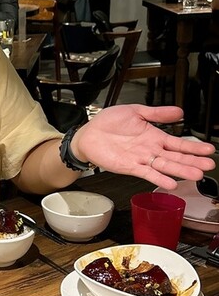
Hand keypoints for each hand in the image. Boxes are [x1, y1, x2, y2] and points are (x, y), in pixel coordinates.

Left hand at [72, 105, 215, 188]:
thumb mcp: (136, 112)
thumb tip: (178, 112)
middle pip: (176, 157)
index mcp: (153, 136)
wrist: (89, 133)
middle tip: (209, 164)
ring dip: (181, 171)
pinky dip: (159, 178)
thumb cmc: (109, 123)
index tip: (208, 149)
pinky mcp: (130, 166)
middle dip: (193, 161)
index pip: (178, 143)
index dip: (193, 147)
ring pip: (165, 166)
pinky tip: (171, 183)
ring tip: (196, 174)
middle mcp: (150, 149)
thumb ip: (157, 114)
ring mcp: (141, 159)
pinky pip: (147, 173)